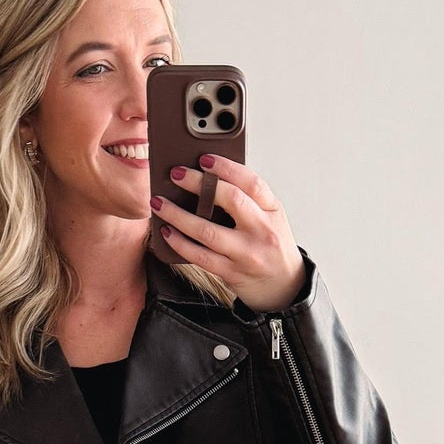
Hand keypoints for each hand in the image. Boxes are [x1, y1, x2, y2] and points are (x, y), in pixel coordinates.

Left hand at [150, 156, 305, 314]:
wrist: (284, 285)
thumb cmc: (271, 245)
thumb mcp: (270, 217)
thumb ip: (248, 199)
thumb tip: (207, 177)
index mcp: (272, 210)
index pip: (252, 182)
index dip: (227, 167)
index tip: (204, 159)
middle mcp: (262, 230)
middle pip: (231, 200)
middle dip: (199, 184)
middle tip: (176, 174)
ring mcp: (247, 254)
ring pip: (208, 231)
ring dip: (178, 216)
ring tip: (159, 203)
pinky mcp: (232, 273)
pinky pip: (200, 256)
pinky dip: (180, 243)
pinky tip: (167, 232)